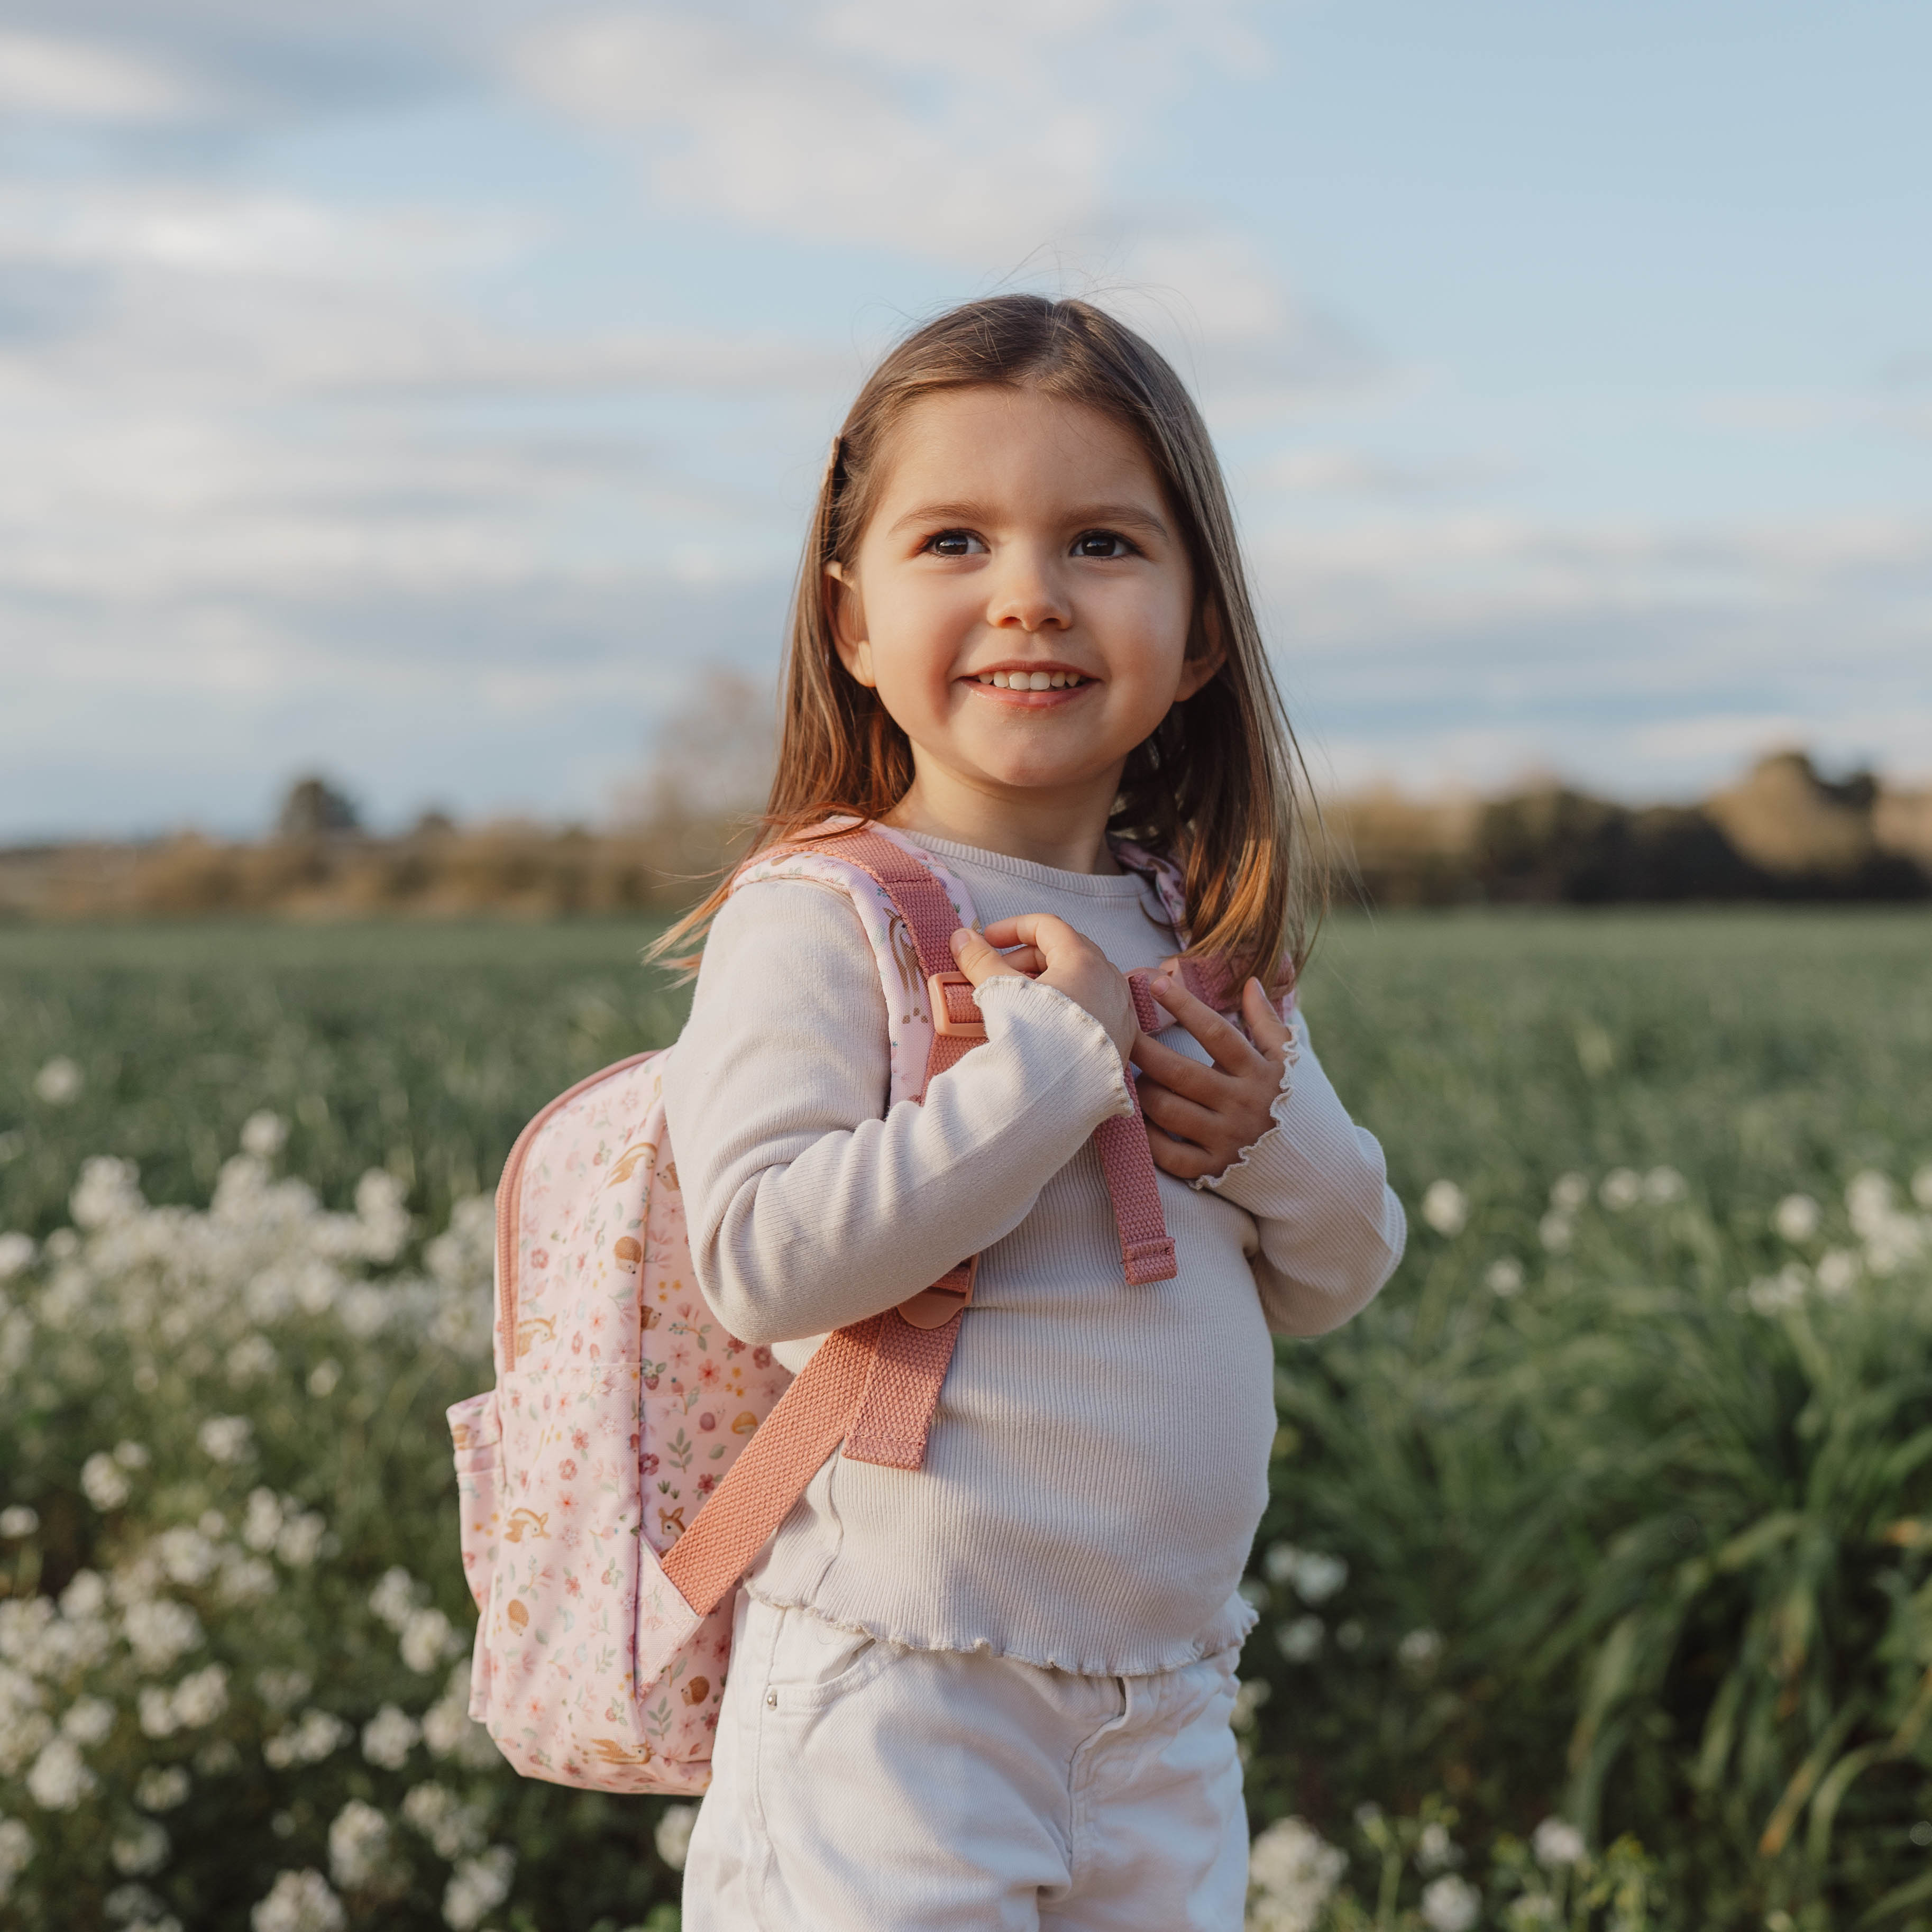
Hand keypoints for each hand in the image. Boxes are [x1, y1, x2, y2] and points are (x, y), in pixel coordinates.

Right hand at [949, 916, 1137, 1062]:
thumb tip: (961, 937)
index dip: (1012, 928)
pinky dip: (1072, 1005)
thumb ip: (980, 962)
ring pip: (1085, 979)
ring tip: (1021, 1002)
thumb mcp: (1001, 994)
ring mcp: (1122, 1009)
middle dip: (1027, 958)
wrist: (1061, 1096)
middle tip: (998, 974)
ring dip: (1050, 982)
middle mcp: (1110, 978)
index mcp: (1084, 959)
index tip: (987, 940)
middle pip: (1066, 951)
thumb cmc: (1033, 1038)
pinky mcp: (1124, 1038)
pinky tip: (1049, 1024)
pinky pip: (1098, 1007)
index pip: (1047, 926)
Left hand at [1132, 971, 1291, 1181]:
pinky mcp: (1214, 1169)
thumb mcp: (1290, 1061)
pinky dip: (1148, 1136)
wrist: (1319, 1168)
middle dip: (1145, 1051)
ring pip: (1168, 1110)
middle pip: (1180, 1073)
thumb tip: (1251, 982)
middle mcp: (1241, 1105)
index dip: (1184, 1006)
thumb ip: (1267, 1022)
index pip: (1216, 1032)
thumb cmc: (1298, 1103)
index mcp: (1258, 1073)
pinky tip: (1139, 1118)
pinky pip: (1169, 1155)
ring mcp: (1226, 1139)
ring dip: (1144, 1091)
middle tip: (1121, 1035)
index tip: (1156, 983)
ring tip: (1134, 1078)